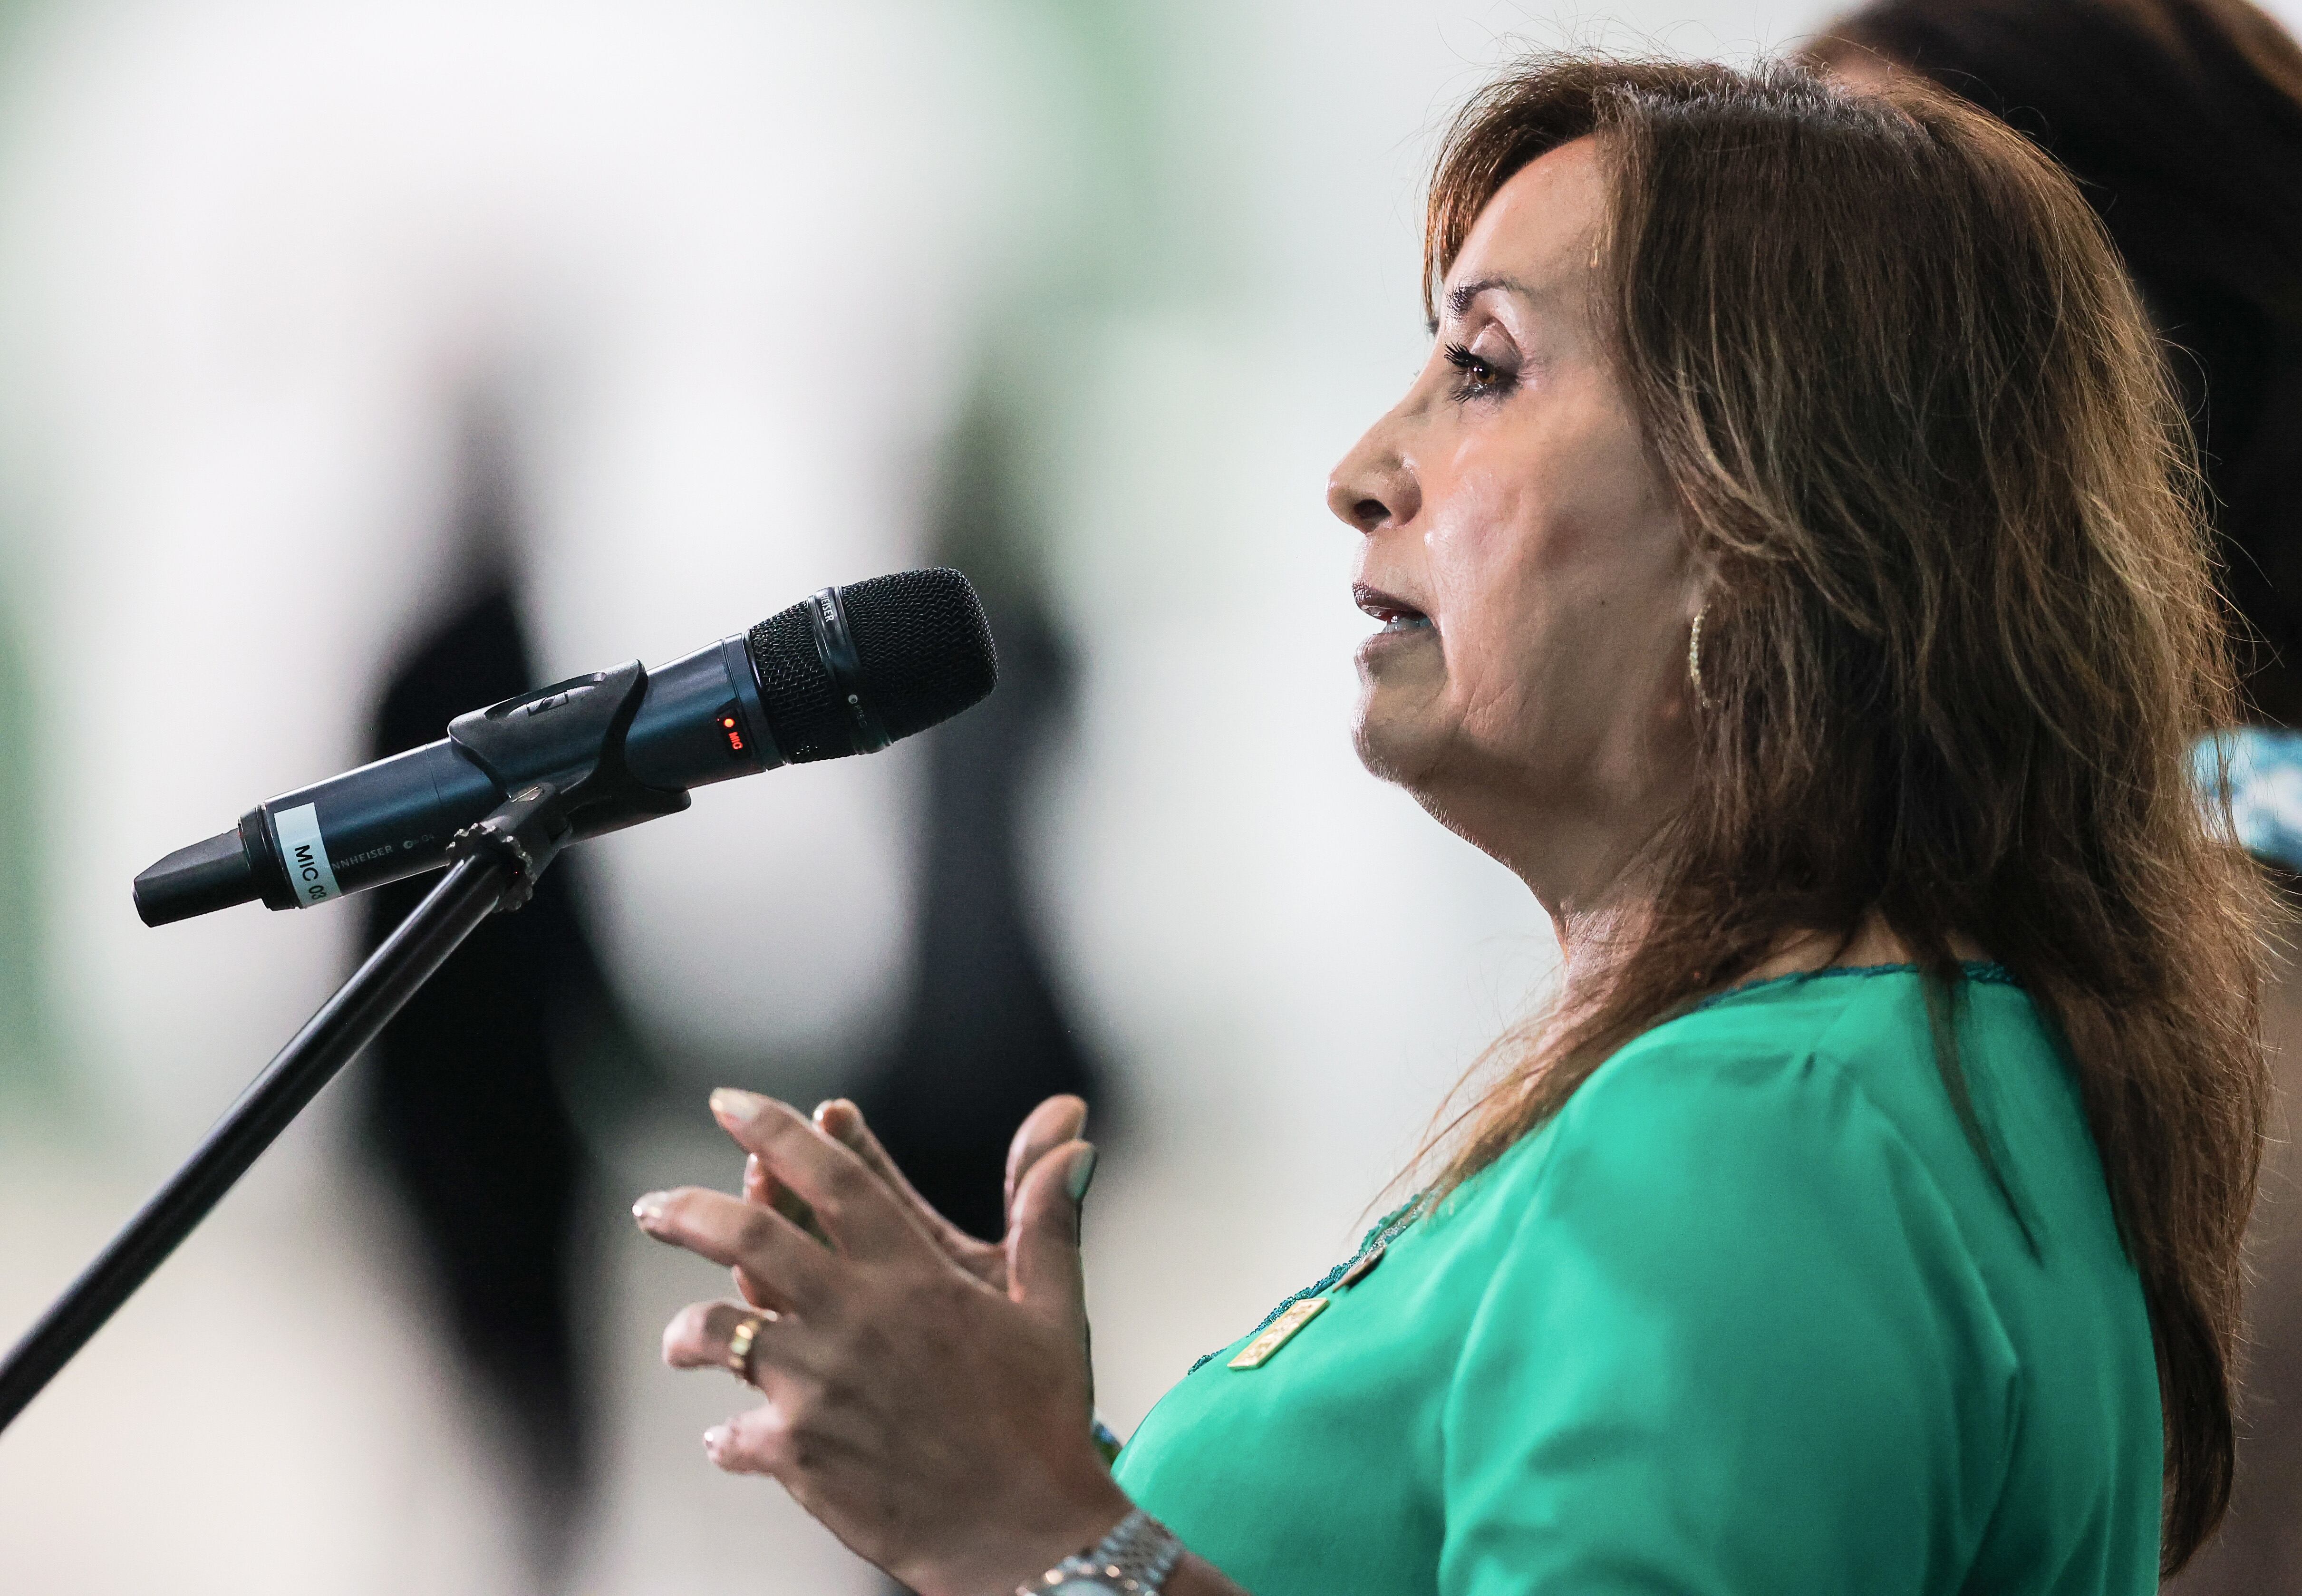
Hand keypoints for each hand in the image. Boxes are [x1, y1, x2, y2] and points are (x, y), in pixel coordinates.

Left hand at [635, 1089, 1130, 1595]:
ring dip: (689, 1333)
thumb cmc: (1044, 1416)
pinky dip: (728, 1436)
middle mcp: (853, 1318)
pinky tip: (728, 1436)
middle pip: (745, 1239)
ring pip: (718, 1335)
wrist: (1025, 1535)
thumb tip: (1073, 1136)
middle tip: (651, 1206)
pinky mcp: (800, 1455)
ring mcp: (818, 1388)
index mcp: (911, 1274)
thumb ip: (1045, 1216)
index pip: (830, 1178)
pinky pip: (735, 1436)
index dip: (774, 1131)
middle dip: (686, 1212)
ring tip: (680, 1341)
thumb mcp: (1051, 1308)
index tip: (729, 1104)